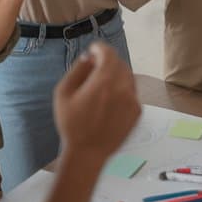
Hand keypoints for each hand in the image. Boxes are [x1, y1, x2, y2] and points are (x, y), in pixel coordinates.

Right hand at [52, 42, 140, 157]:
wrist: (87, 153)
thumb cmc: (72, 124)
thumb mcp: (64, 93)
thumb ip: (78, 69)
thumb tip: (89, 57)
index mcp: (104, 80)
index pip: (108, 53)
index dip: (100, 48)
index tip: (93, 49)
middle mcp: (123, 87)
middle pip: (119, 63)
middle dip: (107, 61)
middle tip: (95, 67)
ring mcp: (133, 100)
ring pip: (128, 76)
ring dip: (116, 75)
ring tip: (102, 86)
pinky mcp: (137, 111)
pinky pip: (132, 92)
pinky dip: (122, 90)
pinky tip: (109, 101)